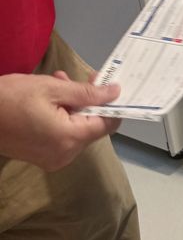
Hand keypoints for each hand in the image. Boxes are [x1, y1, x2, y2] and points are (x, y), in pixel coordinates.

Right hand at [0, 73, 120, 170]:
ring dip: (70, 107)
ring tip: (53, 84)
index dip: (110, 104)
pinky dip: (60, 119)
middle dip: (84, 102)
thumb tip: (115, 93)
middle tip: (67, 79)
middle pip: (90, 127)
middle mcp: (66, 155)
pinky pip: (61, 137)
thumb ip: (87, 93)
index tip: (104, 85)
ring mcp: (53, 159)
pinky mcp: (42, 158)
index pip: (107, 124)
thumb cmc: (8, 98)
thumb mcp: (51, 88)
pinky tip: (46, 101)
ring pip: (76, 130)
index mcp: (70, 139)